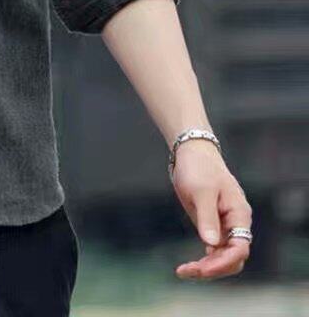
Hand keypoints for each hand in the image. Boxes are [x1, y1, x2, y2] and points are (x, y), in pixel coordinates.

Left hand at [170, 140, 251, 279]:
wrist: (192, 151)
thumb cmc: (199, 167)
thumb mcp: (201, 190)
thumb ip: (207, 217)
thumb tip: (211, 244)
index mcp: (239, 215)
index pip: (239, 249)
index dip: (223, 262)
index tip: (202, 268)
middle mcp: (235, 224)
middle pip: (232, 258)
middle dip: (213, 268)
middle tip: (186, 271)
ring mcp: (224, 225)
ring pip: (222, 256)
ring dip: (206, 267)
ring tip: (184, 271)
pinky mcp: (212, 224)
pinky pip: (213, 249)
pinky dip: (203, 259)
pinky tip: (190, 266)